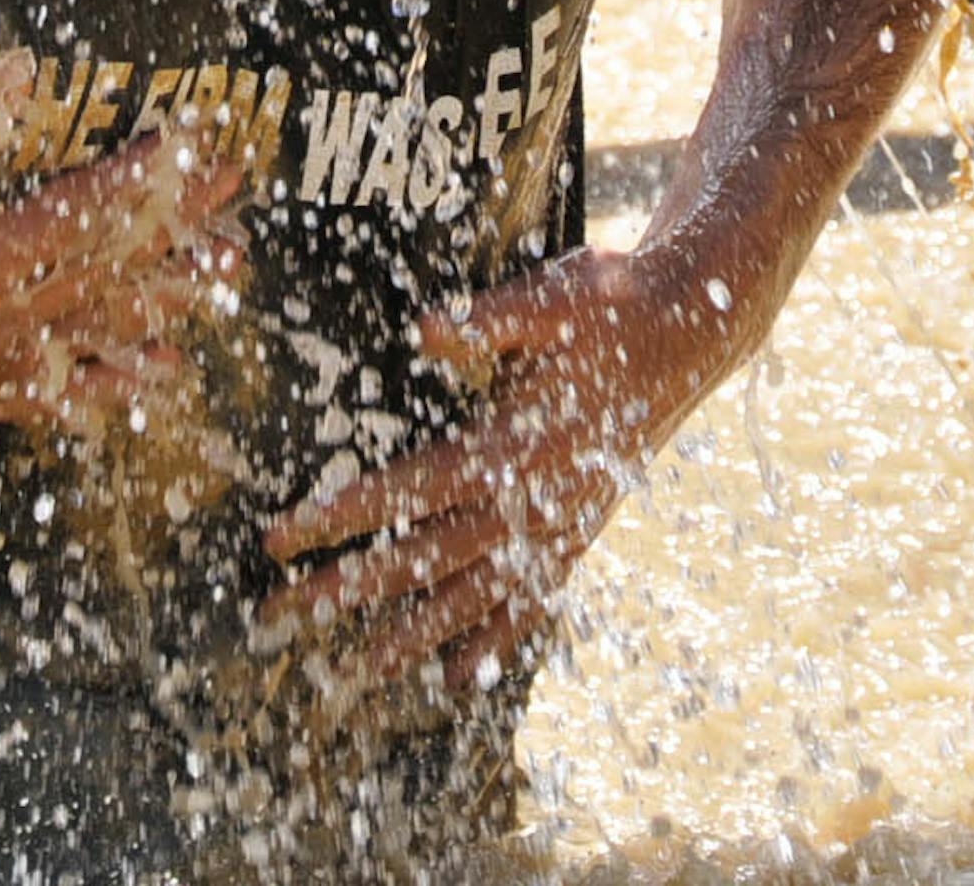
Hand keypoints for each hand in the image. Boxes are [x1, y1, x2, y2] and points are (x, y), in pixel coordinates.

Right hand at [0, 53, 244, 432]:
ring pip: (98, 337)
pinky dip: (110, 390)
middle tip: (239, 199)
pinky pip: (55, 399)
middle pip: (110, 272)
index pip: (85, 211)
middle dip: (180, 230)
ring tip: (226, 279)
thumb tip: (20, 73)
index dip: (147, 176)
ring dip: (167, 304)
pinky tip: (152, 381)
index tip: (196, 141)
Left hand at [257, 243, 738, 693]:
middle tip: (279, 613)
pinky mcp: (581, 529)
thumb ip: (494, 319)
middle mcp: (537, 495)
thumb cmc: (615, 304)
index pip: (412, 487)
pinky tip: (459, 678)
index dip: (345, 513)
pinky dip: (497, 640)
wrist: (694, 331)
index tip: (281, 534)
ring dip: (414, 633)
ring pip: (477, 592)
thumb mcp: (560, 294)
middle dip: (350, 586)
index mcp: (517, 440)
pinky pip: (534, 598)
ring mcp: (561, 521)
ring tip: (356, 670)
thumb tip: (425, 329)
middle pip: (429, 555)